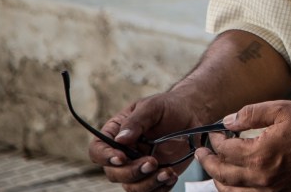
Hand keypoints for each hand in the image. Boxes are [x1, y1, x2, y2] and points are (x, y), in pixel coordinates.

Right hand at [88, 93, 204, 190]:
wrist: (193, 115)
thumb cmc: (169, 107)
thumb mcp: (153, 107)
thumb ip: (136, 121)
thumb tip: (120, 139)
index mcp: (115, 133)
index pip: (97, 150)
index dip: (105, 157)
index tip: (121, 158)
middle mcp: (123, 153)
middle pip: (113, 173)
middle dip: (131, 172)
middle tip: (152, 163)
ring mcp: (137, 166)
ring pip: (131, 186)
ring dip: (147, 183)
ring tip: (167, 173)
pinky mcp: (153, 176)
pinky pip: (150, 191)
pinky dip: (160, 189)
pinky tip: (172, 176)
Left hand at [197, 100, 290, 190]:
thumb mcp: (282, 109)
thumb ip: (252, 114)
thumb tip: (228, 121)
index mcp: (260, 153)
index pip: (225, 150)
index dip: (215, 140)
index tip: (214, 133)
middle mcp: (262, 177)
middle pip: (224, 174)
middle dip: (208, 162)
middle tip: (202, 153)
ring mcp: (272, 190)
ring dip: (219, 181)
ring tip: (214, 170)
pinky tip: (235, 183)